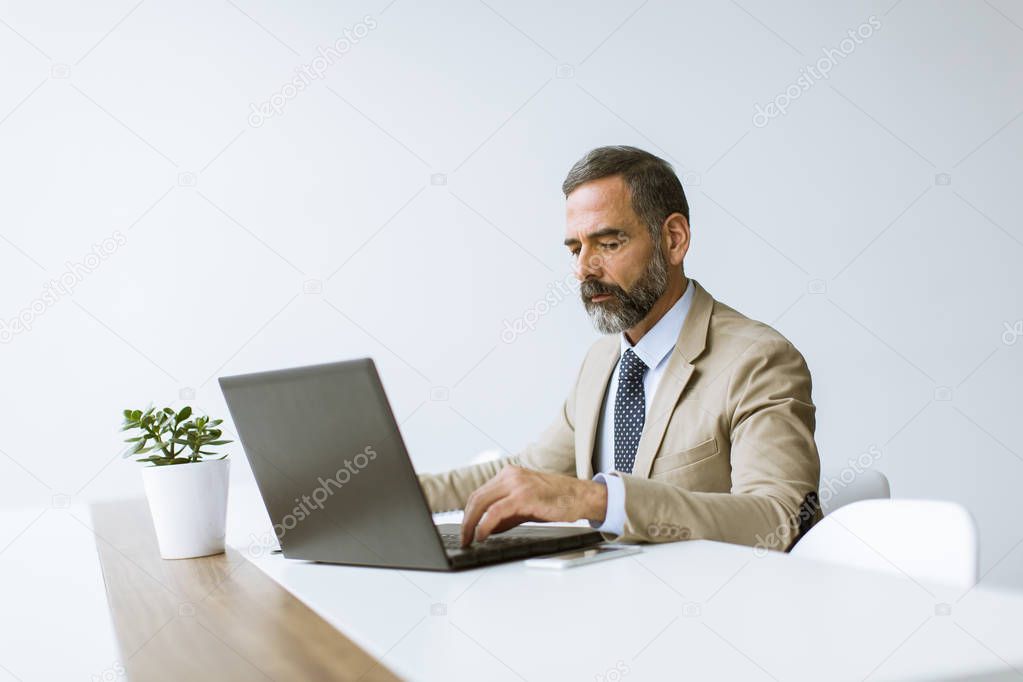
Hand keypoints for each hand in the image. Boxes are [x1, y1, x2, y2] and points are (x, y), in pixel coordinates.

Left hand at [459, 466, 607, 546]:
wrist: (581, 497)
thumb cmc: (557, 501)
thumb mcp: (526, 506)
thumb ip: (505, 515)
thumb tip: (486, 529)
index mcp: (509, 474)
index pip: (480, 494)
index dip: (469, 513)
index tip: (465, 529)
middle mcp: (510, 475)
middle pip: (476, 498)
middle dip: (466, 520)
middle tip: (463, 538)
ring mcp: (516, 483)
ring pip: (482, 503)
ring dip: (471, 524)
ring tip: (469, 539)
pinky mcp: (523, 495)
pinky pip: (495, 512)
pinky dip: (484, 525)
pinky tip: (482, 535)